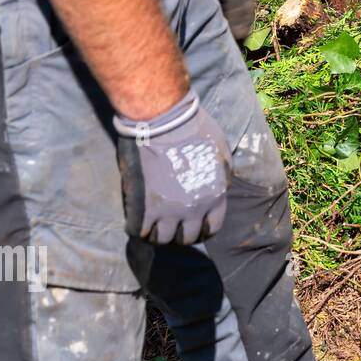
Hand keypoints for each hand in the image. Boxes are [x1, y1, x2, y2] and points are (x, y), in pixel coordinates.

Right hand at [115, 90, 230, 244]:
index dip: (201, 229)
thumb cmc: (196, 130)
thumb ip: (223, 175)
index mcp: (216, 196)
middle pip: (187, 238)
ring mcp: (169, 210)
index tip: (193, 225)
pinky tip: (136, 220)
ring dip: (157, 234)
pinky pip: (139, 231)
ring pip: (162, 239)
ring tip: (152, 224)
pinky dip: (137, 229)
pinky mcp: (144, 206)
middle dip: (179, 234)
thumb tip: (220, 187)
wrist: (165, 121)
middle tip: (170, 225)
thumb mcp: (223, 153)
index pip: (212, 228)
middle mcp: (194, 208)